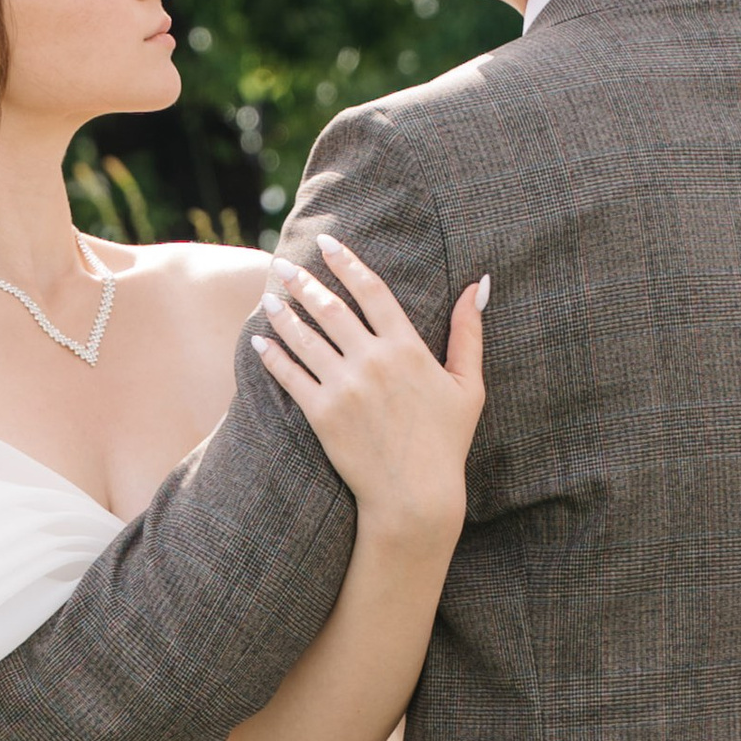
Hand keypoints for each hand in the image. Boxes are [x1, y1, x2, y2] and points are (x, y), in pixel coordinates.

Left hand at [251, 236, 484, 538]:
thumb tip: (479, 286)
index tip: (327, 243)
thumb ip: (469, 333)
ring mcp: (344, 387)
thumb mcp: (467, 386)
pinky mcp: (322, 414)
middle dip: (303, 281)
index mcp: (407, 348)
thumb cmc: (445, 443)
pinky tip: (261, 341)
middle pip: (330, 308)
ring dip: (284, 313)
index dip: (347, 262)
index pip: (371, 290)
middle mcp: (373, 361)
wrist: (415, 497)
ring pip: (306, 337)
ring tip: (269, 297)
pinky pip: (290, 376)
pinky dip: (273, 355)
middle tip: (282, 263)